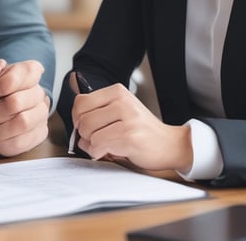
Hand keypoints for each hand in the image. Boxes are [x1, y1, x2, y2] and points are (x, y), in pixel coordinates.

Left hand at [0, 59, 49, 156]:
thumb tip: (1, 66)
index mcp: (29, 73)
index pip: (29, 71)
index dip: (9, 81)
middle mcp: (40, 92)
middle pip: (17, 101)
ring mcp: (42, 114)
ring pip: (23, 121)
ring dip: (2, 123)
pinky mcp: (40, 134)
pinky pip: (21, 140)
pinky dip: (4, 137)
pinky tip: (1, 132)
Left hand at [72, 82, 192, 172]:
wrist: (170, 144)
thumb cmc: (142, 130)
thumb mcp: (121, 111)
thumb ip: (98, 112)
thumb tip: (75, 124)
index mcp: (118, 92)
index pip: (81, 101)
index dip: (77, 118)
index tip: (84, 126)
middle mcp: (122, 102)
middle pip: (82, 119)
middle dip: (84, 134)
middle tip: (95, 139)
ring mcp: (127, 119)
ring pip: (89, 134)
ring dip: (92, 146)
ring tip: (104, 146)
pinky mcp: (129, 137)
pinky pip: (99, 146)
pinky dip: (99, 153)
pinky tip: (110, 152)